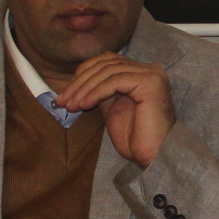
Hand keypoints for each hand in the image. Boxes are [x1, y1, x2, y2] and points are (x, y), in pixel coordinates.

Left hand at [53, 52, 174, 166]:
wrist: (155, 157)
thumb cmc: (136, 139)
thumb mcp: (112, 108)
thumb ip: (101, 91)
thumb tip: (76, 83)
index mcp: (142, 73)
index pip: (108, 61)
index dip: (84, 73)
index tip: (66, 93)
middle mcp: (150, 70)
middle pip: (106, 64)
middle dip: (80, 82)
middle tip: (63, 100)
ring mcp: (151, 75)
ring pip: (108, 71)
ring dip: (85, 88)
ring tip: (71, 105)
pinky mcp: (150, 83)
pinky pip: (115, 81)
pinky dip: (96, 92)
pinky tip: (84, 105)